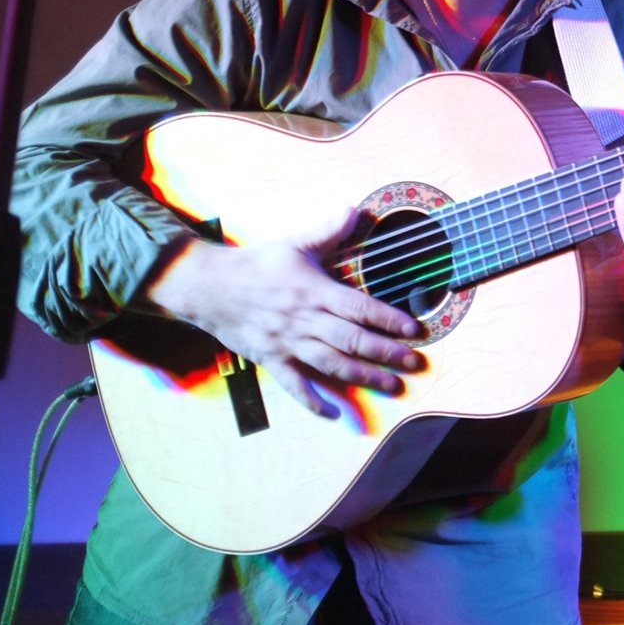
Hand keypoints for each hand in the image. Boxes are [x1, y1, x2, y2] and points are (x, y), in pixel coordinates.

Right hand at [144, 211, 423, 418]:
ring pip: (332, 364)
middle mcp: (306, 320)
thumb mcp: (296, 243)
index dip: (389, 319)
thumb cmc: (257, 264)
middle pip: (353, 340)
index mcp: (315, 292)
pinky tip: (333, 414)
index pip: (361, 308)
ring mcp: (288, 342)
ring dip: (364, 376)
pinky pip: (295, 385)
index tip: (414, 329)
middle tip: (414, 362)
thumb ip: (329, 231)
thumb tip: (355, 210)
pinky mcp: (271, 358)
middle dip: (387, 352)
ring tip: (392, 385)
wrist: (209, 286)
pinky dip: (313, 401)